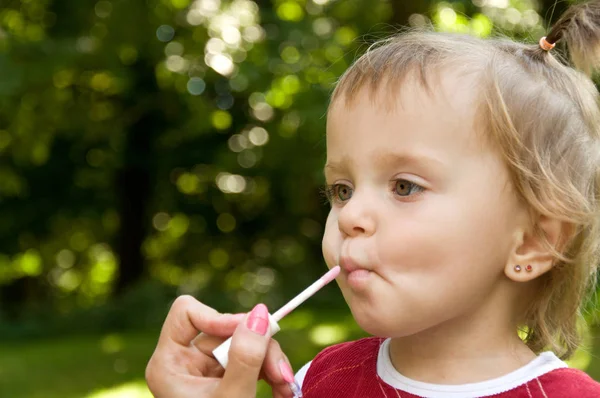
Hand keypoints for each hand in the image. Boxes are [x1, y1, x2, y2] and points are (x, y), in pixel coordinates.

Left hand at [146, 295, 294, 397]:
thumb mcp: (233, 397)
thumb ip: (246, 357)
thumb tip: (261, 312)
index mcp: (168, 363)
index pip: (188, 313)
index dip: (219, 317)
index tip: (249, 332)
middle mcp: (184, 361)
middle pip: (226, 328)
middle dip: (259, 348)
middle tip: (283, 374)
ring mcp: (204, 370)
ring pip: (244, 342)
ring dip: (270, 362)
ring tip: (287, 388)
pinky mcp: (224, 377)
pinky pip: (250, 358)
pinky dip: (268, 371)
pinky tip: (282, 390)